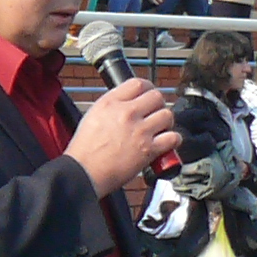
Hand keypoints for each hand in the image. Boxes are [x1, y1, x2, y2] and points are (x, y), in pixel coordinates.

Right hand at [66, 76, 178, 195]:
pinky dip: (172, 140)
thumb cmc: (84, 150)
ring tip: (158, 129)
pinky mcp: (149, 149)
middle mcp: (126, 113)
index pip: (138, 83)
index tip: (148, 94)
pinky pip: (173, 137)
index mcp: (110, 103)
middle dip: (157, 105)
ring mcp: (139, 131)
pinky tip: (165, 142)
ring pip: (167, 115)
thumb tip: (130, 103)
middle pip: (156, 96)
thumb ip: (113, 106)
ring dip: (166, 122)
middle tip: (153, 114)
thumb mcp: (92, 116)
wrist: (83, 173)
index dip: (147, 88)